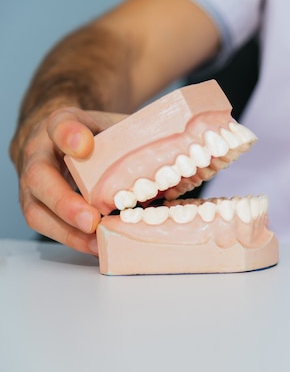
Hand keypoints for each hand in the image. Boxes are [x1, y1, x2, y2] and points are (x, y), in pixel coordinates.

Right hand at [10, 105, 125, 253]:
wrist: (69, 141)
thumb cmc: (97, 135)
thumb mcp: (115, 126)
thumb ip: (134, 138)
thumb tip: (175, 162)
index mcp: (61, 124)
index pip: (59, 124)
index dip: (68, 135)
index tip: (83, 145)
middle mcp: (39, 153)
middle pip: (38, 176)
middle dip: (63, 201)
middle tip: (91, 219)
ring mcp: (33, 183)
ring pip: (36, 210)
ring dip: (67, 231)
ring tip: (97, 242)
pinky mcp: (39, 207)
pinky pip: (48, 226)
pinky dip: (73, 240)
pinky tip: (97, 247)